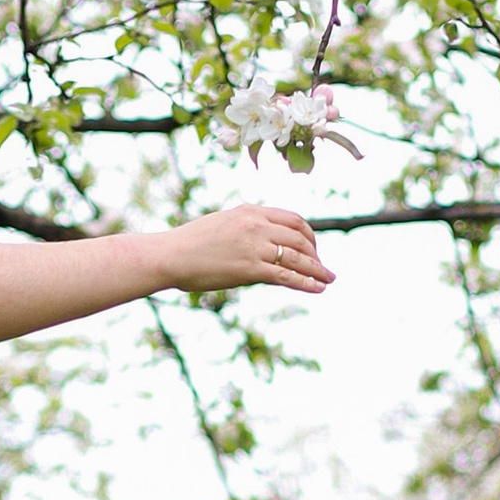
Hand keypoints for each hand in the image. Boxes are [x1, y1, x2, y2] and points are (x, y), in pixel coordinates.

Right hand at [162, 202, 333, 296]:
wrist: (170, 255)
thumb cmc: (190, 244)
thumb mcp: (223, 225)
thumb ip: (246, 229)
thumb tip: (262, 244)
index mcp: (250, 211)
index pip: (292, 219)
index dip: (309, 235)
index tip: (313, 248)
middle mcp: (257, 224)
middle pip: (300, 237)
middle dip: (316, 254)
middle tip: (322, 267)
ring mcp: (255, 246)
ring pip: (298, 257)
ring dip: (318, 269)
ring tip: (329, 279)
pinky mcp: (251, 268)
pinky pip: (287, 275)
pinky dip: (307, 283)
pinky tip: (318, 289)